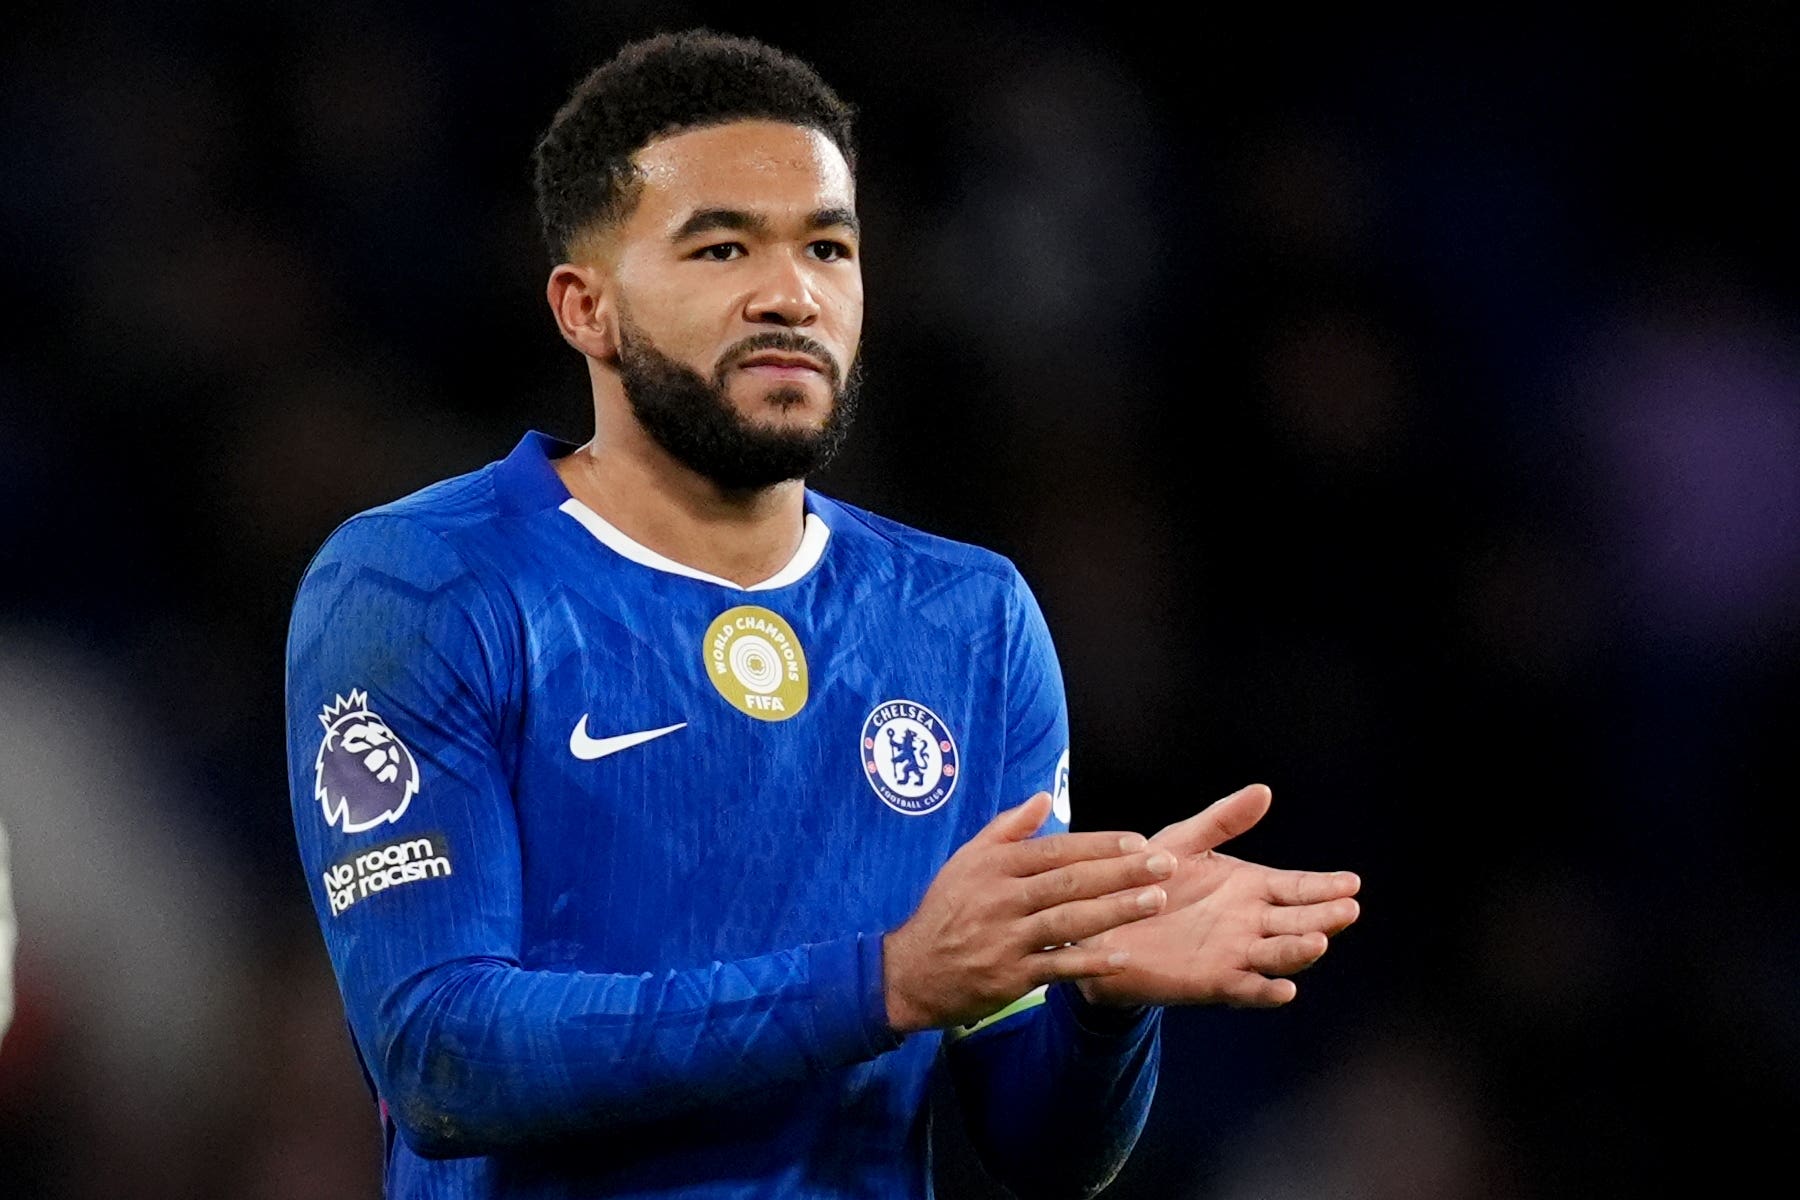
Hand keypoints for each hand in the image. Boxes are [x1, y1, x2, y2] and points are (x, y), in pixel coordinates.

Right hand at [883, 792, 1178, 1033]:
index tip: (1138, 842)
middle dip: (1121, 872)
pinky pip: (1057, 967)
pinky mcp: (1010, 976)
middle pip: (1070, 882)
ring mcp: (1006, 939)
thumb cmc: (946, 910)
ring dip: (1116, 910)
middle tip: (1164, 865)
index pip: (1056, 850)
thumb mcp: (966, 861)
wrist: (911, 971)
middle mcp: (1001, 899)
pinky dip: (1090, 963)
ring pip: (1069, 921)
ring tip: (1156, 900)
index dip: (1098, 845)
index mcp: (994, 867)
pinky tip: (1123, 956)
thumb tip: (1044, 798)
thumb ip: (1007, 828)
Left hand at [1075, 784, 1361, 1008]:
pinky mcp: (1213, 981)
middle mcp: (1252, 924)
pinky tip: (1285, 989)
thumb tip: (1263, 790)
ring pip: (1279, 954)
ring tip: (1319, 940)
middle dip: (1325, 916)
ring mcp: (1236, 954)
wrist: (1103, 922)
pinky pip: (1246, 988)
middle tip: (1348, 908)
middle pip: (1299, 921)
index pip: (1298, 888)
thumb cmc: (1145, 882)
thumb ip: (1222, 821)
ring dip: (1300, 951)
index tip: (1351, 883)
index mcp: (1251, 889)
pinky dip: (1266, 991)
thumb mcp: (1184, 842)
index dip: (1325, 886)